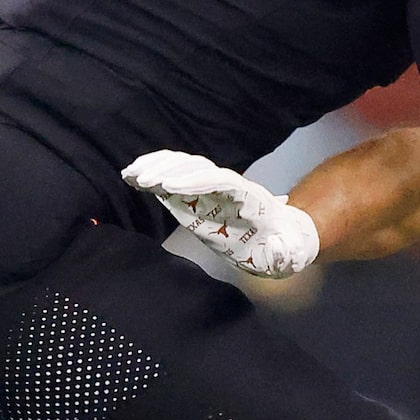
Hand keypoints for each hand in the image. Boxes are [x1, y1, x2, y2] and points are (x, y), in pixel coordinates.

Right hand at [123, 151, 319, 278]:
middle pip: (196, 168)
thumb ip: (284, 253)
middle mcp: (227, 185)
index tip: (169, 186)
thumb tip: (277, 250)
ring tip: (130, 173)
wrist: (283, 234)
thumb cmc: (284, 245)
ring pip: (183, 166)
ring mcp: (212, 186)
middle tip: (142, 179)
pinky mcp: (198, 193)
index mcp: (248, 197)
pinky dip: (154, 172)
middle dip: (169, 171)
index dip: (194, 182)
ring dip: (156, 167)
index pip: (220, 181)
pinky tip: (133, 176)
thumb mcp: (289, 252)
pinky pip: (175, 175)